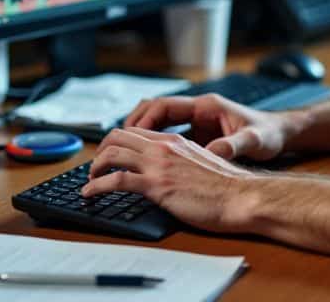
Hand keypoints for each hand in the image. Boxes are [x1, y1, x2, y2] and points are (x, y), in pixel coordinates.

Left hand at [82, 127, 258, 232]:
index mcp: (176, 141)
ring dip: (94, 167)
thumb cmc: (229, 188)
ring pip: (112, 154)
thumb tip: (172, 174)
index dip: (117, 142)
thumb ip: (183, 163)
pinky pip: (116, 180)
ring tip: (88, 181)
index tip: (109, 155)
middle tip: (94, 167)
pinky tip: (89, 193)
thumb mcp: (203, 165)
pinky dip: (96, 186)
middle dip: (100, 151)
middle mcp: (164, 147)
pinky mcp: (156, 185)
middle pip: (118, 137)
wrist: (242, 197)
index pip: (136, 132)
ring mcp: (159, 165)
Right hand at [124, 93, 299, 160]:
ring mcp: (197, 122)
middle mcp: (198, 110)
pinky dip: (155, 145)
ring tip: (125, 155)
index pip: (164, 106)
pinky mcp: (198, 135)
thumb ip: (234, 145)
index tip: (130, 136)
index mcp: (207, 106)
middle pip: (154, 111)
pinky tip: (148, 163)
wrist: (281, 134)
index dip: (144, 120)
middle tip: (117, 146)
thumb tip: (214, 151)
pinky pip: (168, 136)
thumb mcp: (254, 140)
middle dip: (134, 126)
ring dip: (142, 136)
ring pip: (158, 123)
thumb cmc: (269, 134)